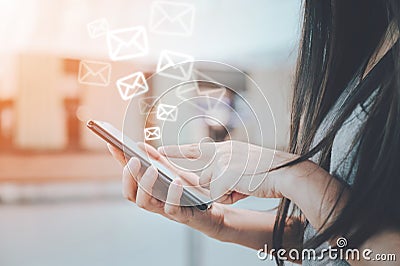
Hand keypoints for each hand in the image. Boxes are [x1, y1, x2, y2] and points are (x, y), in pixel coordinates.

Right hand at [108, 143, 226, 238]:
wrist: (212, 210)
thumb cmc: (189, 191)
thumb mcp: (172, 171)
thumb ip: (156, 160)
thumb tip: (138, 145)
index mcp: (147, 190)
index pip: (128, 176)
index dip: (118, 162)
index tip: (112, 143)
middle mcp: (152, 201)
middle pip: (130, 193)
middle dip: (128, 176)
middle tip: (134, 160)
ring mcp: (164, 209)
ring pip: (144, 203)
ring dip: (145, 185)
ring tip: (153, 169)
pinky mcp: (181, 216)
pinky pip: (171, 209)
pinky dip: (172, 195)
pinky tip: (176, 182)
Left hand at [158, 140, 297, 203]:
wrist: (285, 172)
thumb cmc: (267, 173)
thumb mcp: (242, 165)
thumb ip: (224, 172)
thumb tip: (211, 185)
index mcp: (224, 149)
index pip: (194, 149)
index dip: (175, 150)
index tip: (158, 149)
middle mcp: (220, 153)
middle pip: (203, 177)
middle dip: (211, 184)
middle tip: (221, 177)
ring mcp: (221, 162)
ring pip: (211, 187)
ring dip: (226, 191)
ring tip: (245, 184)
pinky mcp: (224, 175)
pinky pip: (219, 195)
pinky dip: (232, 197)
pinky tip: (246, 188)